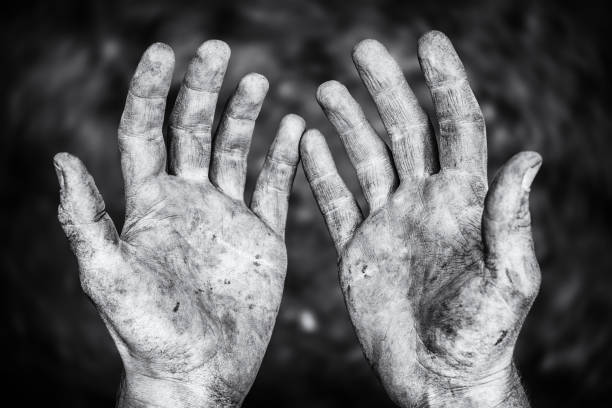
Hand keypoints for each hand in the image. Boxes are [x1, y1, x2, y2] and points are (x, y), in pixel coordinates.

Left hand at [55, 41, 304, 407]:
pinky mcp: (262, 235)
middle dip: (204, 88)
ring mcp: (227, 215)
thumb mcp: (107, 276)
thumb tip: (60, 157)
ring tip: (257, 81)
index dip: (151, 90)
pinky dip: (284, 156)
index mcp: (149, 203)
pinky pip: (274, 186)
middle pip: (194, 129)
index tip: (165, 51)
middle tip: (218, 50)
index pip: (146, 130)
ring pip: (236, 150)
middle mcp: (188, 200)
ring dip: (246, 114)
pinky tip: (293, 128)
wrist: (198, 371)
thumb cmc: (147, 332)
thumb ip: (87, 219)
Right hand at [301, 31, 539, 406]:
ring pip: (367, 158)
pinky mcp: (359, 249)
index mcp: (462, 203)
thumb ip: (510, 221)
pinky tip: (307, 143)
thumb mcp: (507, 280)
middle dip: (386, 88)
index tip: (428, 42)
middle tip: (363, 51)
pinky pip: (337, 202)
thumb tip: (529, 158)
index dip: (445, 83)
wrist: (440, 378)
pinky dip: (321, 172)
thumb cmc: (482, 336)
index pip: (456, 127)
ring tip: (327, 89)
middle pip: (405, 130)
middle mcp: (424, 203)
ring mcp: (389, 223)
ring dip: (348, 123)